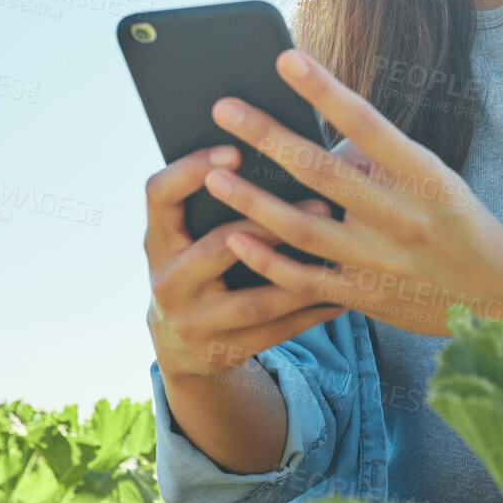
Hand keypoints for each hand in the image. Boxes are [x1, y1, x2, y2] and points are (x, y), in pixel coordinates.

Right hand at [142, 142, 343, 380]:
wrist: (180, 342)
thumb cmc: (200, 264)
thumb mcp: (189, 235)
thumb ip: (218, 201)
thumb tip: (281, 153)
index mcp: (158, 240)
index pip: (159, 195)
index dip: (191, 169)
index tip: (235, 150)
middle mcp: (167, 281)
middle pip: (217, 247)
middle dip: (270, 224)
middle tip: (319, 204)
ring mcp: (192, 322)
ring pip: (255, 301)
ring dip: (301, 276)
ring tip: (337, 251)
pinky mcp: (221, 352)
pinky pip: (275, 332)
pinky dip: (311, 313)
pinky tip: (343, 294)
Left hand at [202, 49, 502, 340]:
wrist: (498, 295)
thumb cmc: (457, 221)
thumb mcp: (433, 179)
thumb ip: (378, 159)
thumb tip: (321, 138)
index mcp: (423, 175)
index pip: (368, 123)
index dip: (325, 90)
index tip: (286, 58)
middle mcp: (402, 216)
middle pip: (323, 172)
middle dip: (268, 137)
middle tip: (223, 108)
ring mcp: (381, 259)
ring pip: (304, 227)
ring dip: (254, 200)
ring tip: (214, 173)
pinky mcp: (366, 296)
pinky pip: (306, 279)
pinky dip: (269, 260)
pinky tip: (236, 237)